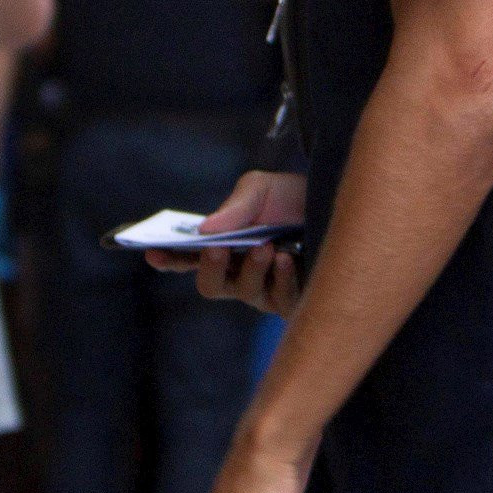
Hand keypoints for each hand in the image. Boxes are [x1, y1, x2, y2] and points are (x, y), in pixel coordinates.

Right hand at [146, 171, 305, 316]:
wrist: (340, 202)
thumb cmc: (293, 198)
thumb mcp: (261, 190)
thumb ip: (234, 207)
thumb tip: (205, 230)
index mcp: (224, 247)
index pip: (188, 259)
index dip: (168, 258)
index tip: (152, 251)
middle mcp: (240, 274)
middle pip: (211, 286)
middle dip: (210, 268)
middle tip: (217, 249)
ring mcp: (266, 291)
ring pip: (245, 292)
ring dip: (252, 269)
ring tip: (266, 247)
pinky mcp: (294, 302)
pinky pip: (280, 300)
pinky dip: (281, 279)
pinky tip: (286, 259)